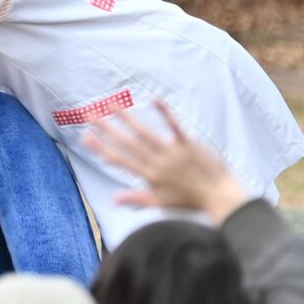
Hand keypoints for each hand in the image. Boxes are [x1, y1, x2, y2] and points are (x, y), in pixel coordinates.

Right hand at [83, 99, 248, 222]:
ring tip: (112, 105)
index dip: (100, 148)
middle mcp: (156, 162)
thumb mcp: (159, 203)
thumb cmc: (190, 203)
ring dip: (127, 117)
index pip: (118, 160)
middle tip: (90, 115)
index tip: (85, 136)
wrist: (219, 198)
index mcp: (148, 175)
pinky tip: (153, 99)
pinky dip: (164, 112)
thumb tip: (113, 199)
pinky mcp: (188, 144)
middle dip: (105, 128)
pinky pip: (174, 126)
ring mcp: (172, 152)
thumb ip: (135, 199)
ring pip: (144, 132)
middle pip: (126, 142)